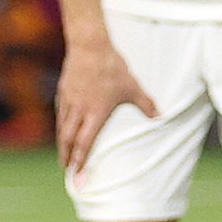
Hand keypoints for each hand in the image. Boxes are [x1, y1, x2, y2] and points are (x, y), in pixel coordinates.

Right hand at [55, 37, 156, 174]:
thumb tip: (160, 116)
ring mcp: (69, 101)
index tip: (77, 176)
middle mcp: (79, 110)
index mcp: (95, 113)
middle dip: (67, 157)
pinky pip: (61, 113)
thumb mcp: (132, 86)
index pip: (85, 143)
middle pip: (68, 140)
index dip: (80, 162)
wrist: (90, 46)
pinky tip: (63, 128)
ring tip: (64, 154)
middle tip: (67, 170)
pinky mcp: (63, 91)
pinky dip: (62, 125)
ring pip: (62, 127)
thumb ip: (145, 103)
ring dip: (63, 143)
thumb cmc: (112, 67)